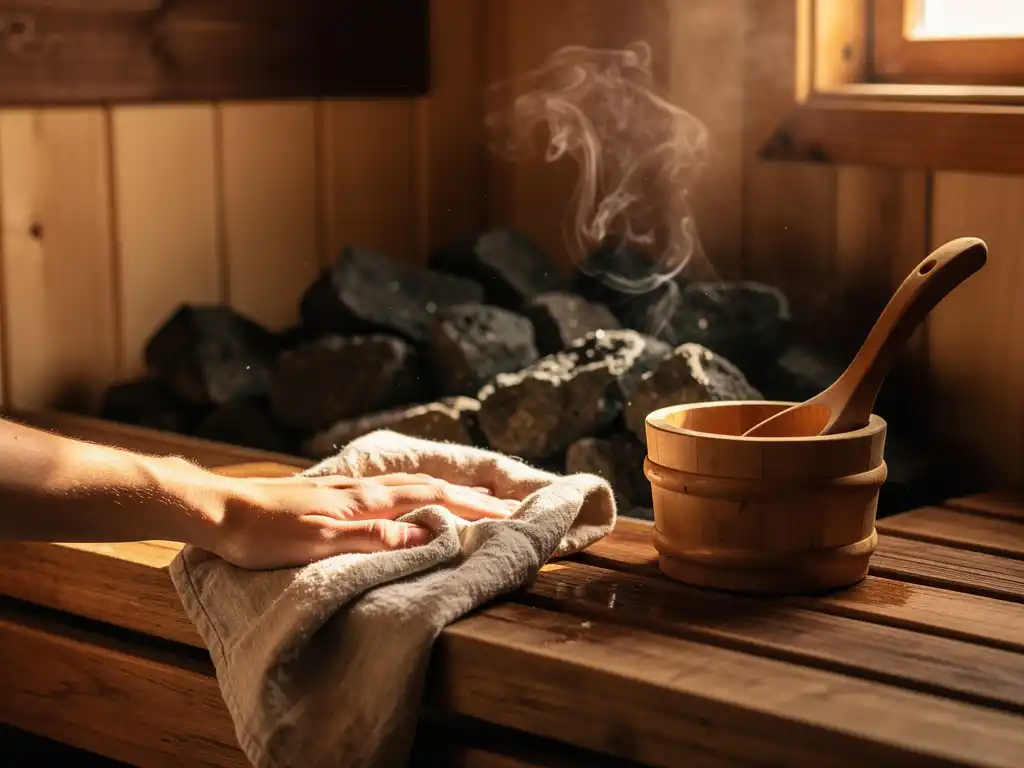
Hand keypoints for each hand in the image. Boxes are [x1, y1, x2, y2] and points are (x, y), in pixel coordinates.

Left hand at [211, 472, 516, 569]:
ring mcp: (348, 489)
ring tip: (472, 496)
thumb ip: (377, 537)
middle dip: (470, 495)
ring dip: (448, 490)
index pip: (434, 499)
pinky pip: (392, 490)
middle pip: (429, 487)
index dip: (474, 506)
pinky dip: (418, 492)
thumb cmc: (266, 533)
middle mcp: (364, 488)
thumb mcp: (323, 542)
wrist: (219, 512)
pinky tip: (412, 496)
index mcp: (367, 500)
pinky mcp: (334, 496)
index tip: (511, 513)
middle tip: (507, 504)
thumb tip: (430, 533)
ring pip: (411, 484)